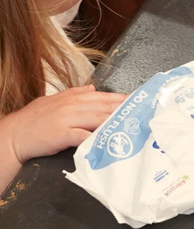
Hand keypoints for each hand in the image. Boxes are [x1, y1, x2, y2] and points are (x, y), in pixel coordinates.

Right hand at [0, 86, 126, 168]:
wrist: (14, 135)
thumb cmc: (34, 121)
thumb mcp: (54, 101)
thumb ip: (74, 94)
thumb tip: (91, 89)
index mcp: (71, 97)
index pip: (102, 96)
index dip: (121, 99)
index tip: (138, 101)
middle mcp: (71, 105)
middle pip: (104, 106)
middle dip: (125, 109)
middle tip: (143, 113)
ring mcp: (66, 119)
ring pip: (97, 118)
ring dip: (116, 121)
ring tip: (133, 124)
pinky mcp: (61, 134)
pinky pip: (82, 135)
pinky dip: (96, 137)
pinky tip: (108, 139)